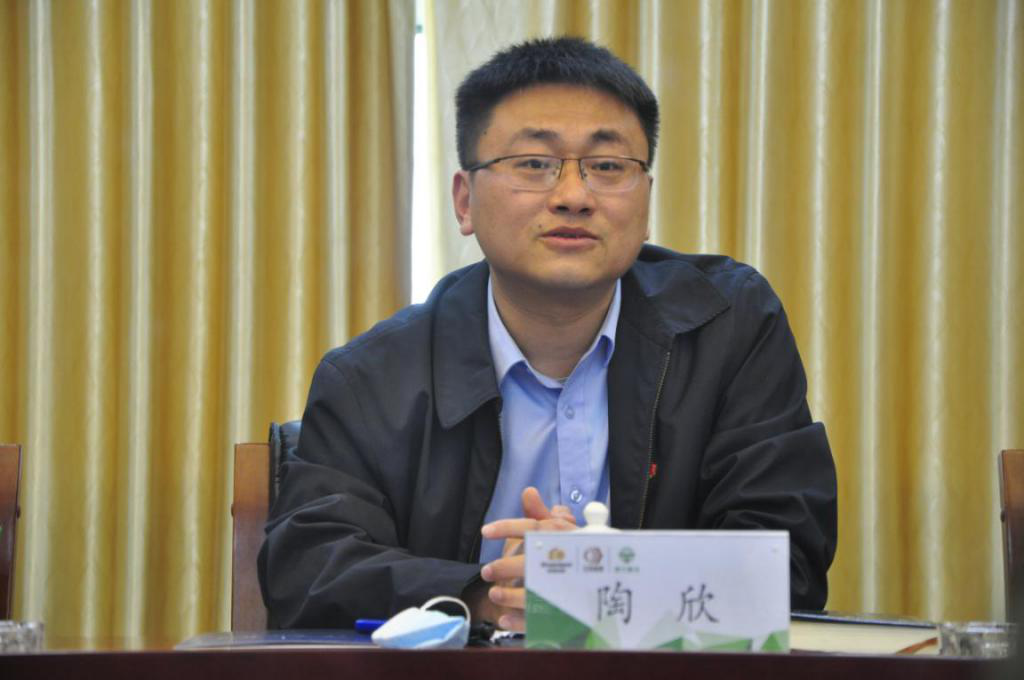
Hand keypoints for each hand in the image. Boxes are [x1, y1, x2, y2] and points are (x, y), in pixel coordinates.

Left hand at [476, 487, 576, 630]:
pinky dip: (521, 622)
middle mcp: (564, 561)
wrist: (600, 583)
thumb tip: (528, 492)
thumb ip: (539, 515)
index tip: (485, 531)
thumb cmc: (568, 553)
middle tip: (488, 570)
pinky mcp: (563, 615)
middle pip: (534, 563)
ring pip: (538, 594)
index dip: (509, 527)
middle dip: (507, 567)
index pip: (535, 529)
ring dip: (512, 596)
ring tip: (494, 594)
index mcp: (562, 537)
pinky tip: (504, 620)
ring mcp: (565, 589)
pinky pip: (543, 622)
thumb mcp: (556, 531)